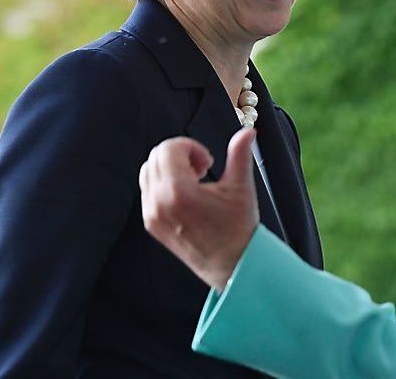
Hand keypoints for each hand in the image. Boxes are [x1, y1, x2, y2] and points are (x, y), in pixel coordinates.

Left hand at [140, 128, 259, 290]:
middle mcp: (159, 204)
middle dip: (180, 155)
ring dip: (170, 167)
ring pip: (148, 171)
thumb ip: (240, 154)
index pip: (169, 149)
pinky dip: (164, 183)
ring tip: (194, 180)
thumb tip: (247, 132)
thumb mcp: (241, 187)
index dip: (190, 146)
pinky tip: (187, 194)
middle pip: (156, 157)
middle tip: (202, 168)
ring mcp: (152, 215)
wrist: (231, 264)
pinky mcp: (151, 224)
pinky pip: (148, 190)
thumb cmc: (238, 228)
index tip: (207, 160)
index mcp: (180, 193)